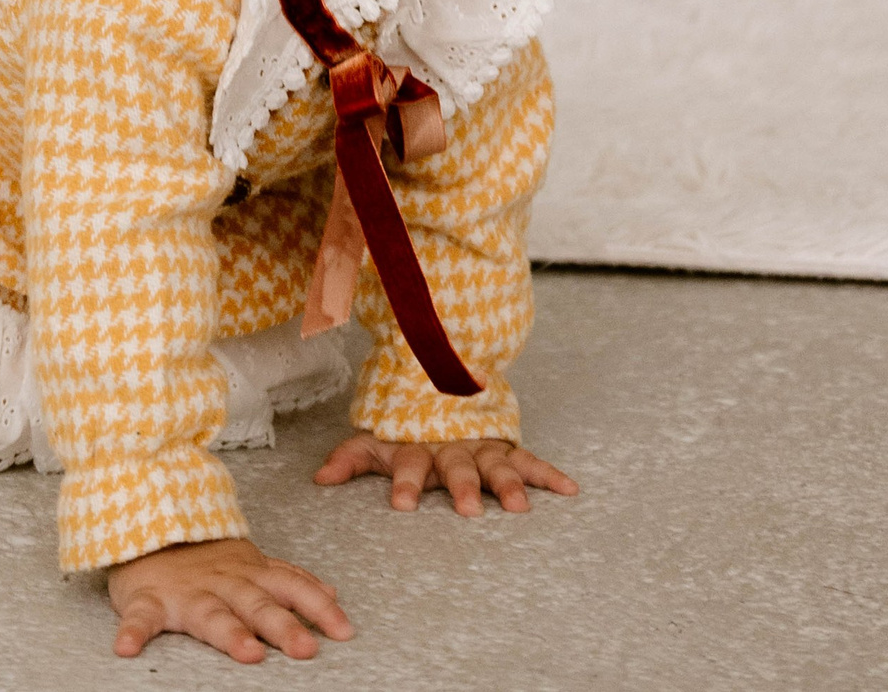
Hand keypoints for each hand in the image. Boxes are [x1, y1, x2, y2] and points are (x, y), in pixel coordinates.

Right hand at [107, 537, 349, 664]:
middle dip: (282, 626)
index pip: (291, 587)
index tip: (344, 630)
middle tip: (306, 648)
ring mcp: (185, 592)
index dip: (317, 606)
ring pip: (210, 614)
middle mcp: (222, 583)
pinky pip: (139, 617)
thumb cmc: (203, 558)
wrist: (146, 528)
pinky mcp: (147, 599)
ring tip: (247, 652)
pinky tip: (128, 648)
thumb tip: (330, 595)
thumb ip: (287, 580)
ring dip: (229, 633)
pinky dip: (134, 631)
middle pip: (257, 605)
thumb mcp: (250, 563)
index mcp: (248, 574)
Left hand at [316, 432, 577, 515]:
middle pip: (457, 468)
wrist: (437, 378)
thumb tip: (319, 480)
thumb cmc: (404, 424)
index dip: (405, 483)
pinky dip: (549, 473)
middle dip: (462, 487)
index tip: (403, 504)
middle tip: (468, 509)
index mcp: (417, 447)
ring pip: (495, 465)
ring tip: (519, 506)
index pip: (409, 465)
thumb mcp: (376, 438)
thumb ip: (351, 457)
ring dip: (507, 483)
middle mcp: (452, 447)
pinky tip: (568, 489)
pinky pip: (530, 459)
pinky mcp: (505, 447)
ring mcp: (481, 446)